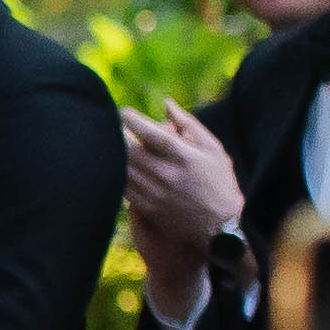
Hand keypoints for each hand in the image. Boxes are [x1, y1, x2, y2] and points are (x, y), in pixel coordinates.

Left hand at [119, 107, 240, 296]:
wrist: (222, 227)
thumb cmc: (220, 182)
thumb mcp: (213, 149)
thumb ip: (189, 124)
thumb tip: (166, 102)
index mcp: (184, 156)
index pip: (150, 133)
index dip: (132, 120)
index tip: (122, 111)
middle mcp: (167, 175)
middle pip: (130, 151)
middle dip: (116, 135)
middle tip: (108, 125)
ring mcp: (156, 194)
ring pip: (123, 170)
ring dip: (112, 155)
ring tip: (106, 143)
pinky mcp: (149, 209)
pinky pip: (122, 190)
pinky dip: (115, 176)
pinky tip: (111, 166)